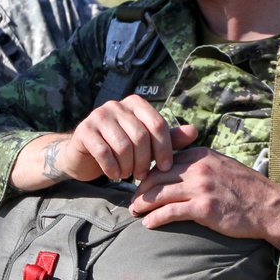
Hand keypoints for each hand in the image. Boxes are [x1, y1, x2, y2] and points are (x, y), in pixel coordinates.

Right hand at [61, 95, 197, 181]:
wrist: (85, 156)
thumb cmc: (122, 149)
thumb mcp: (148, 145)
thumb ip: (169, 139)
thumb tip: (194, 131)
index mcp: (135, 104)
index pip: (157, 124)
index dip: (164, 148)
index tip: (166, 168)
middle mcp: (116, 105)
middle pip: (140, 136)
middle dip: (145, 161)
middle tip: (143, 175)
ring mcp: (98, 115)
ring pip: (123, 145)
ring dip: (128, 166)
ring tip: (128, 175)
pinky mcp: (84, 130)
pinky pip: (104, 152)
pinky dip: (112, 168)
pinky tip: (115, 175)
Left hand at [129, 147, 279, 247]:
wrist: (270, 207)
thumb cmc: (246, 189)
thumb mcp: (221, 165)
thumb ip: (199, 165)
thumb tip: (176, 170)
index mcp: (200, 155)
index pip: (163, 160)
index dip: (148, 173)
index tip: (140, 184)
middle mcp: (198, 168)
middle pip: (156, 176)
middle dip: (140, 189)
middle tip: (132, 201)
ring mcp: (200, 188)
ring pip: (159, 194)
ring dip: (142, 204)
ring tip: (134, 212)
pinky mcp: (204, 208)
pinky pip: (170, 212)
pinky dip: (155, 218)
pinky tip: (148, 224)